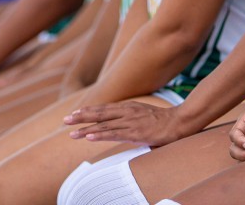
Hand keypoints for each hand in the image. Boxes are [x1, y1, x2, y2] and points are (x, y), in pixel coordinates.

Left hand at [63, 101, 187, 146]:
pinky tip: (89, 137)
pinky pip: (114, 134)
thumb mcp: (144, 115)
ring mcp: (130, 122)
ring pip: (103, 125)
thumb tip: (122, 126)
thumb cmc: (163, 121)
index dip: (87, 111)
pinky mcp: (135, 132)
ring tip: (71, 133)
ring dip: (86, 129)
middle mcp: (126, 112)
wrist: (180, 122)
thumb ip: (131, 118)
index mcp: (128, 107)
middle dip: (81, 117)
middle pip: (99, 114)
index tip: (74, 114)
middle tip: (65, 121)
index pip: (103, 109)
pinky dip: (100, 135)